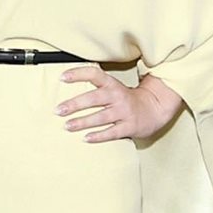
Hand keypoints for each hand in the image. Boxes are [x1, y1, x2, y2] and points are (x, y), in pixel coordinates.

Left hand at [56, 65, 183, 142]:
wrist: (154, 109)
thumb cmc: (126, 99)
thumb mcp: (113, 88)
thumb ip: (96, 86)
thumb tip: (67, 84)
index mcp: (112, 84)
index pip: (94, 74)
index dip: (78, 74)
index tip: (62, 77)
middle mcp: (118, 96)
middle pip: (94, 98)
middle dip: (75, 104)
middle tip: (59, 110)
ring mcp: (124, 112)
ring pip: (101, 117)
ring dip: (83, 122)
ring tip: (67, 126)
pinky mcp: (129, 126)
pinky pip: (112, 132)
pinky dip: (99, 136)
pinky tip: (86, 138)